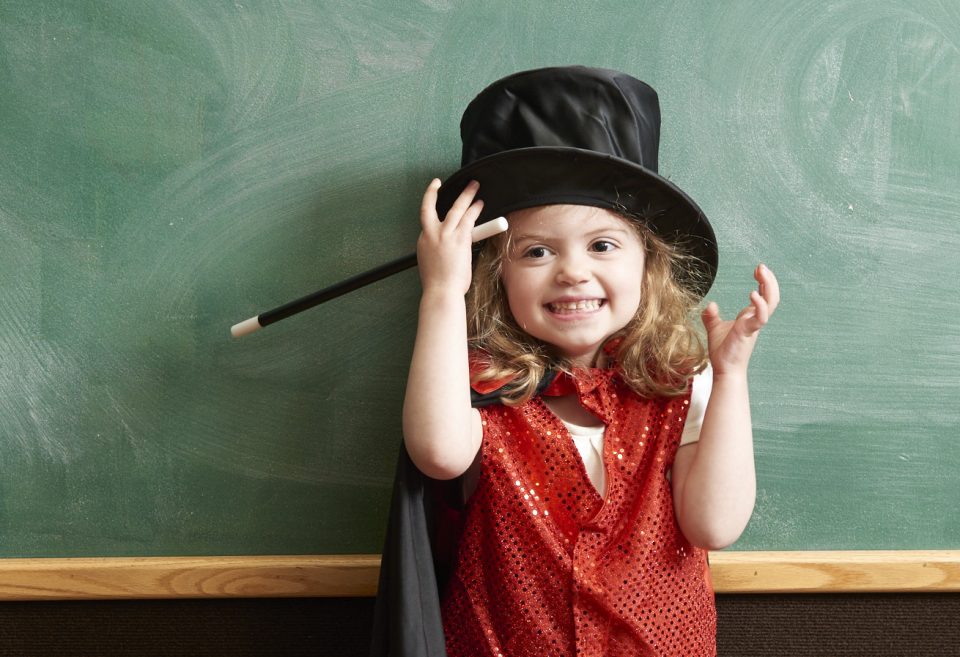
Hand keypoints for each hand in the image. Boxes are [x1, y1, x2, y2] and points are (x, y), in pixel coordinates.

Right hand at [417, 179, 483, 295]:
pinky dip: (475, 211)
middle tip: (439, 182)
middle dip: (434, 192)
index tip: (433, 196)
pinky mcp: (460, 239)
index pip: (426, 219)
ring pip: (456, 209)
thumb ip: (437, 251)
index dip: (430, 204)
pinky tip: (480, 205)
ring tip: (473, 186)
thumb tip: (447, 249)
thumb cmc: (438, 284)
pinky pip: (469, 219)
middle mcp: (431, 234)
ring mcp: (446, 235)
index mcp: (423, 241)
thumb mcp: (431, 264)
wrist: (441, 292)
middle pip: (432, 206)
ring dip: (466, 196)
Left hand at [701, 264, 779, 376]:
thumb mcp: (714, 328)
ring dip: (769, 286)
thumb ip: (711, 316)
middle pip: (771, 296)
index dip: (764, 281)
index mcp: (749, 317)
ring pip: (771, 303)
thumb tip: (710, 304)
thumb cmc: (723, 351)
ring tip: (761, 272)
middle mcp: (755, 319)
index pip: (763, 295)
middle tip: (761, 266)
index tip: (758, 269)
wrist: (724, 369)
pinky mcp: (749, 332)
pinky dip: (759, 305)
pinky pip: (760, 317)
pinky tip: (753, 294)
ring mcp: (754, 325)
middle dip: (769, 280)